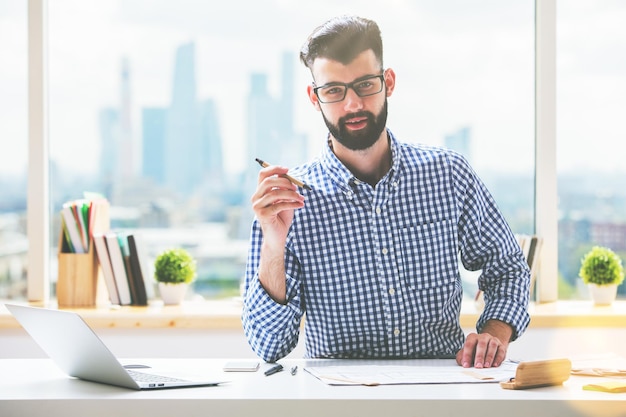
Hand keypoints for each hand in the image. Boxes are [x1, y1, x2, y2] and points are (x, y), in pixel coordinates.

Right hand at [251, 165, 304, 302]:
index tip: (287, 169)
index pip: (263, 174)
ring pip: (275, 193)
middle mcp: (255, 198)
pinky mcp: (263, 215)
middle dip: (285, 182)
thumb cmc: (281, 218)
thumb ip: (284, 188)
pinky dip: (292, 203)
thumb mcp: (284, 200)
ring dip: (291, 194)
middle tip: (297, 187)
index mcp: (259, 192)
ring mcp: (257, 206)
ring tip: (301, 198)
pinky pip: (279, 205)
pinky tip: (301, 204)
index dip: (274, 169)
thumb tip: (287, 174)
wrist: (277, 238)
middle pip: (268, 181)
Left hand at [456, 320, 511, 367]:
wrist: (489, 344)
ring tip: (486, 366)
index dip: (467, 355)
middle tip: (478, 366)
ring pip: (492, 346)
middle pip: (481, 345)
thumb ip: (462, 357)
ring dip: (489, 357)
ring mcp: (493, 340)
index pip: (469, 344)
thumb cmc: (476, 350)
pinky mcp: (501, 346)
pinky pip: (501, 351)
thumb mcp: (467, 352)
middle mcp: (483, 337)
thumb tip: (462, 363)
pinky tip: (495, 365)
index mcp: (473, 337)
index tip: (466, 365)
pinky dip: (498, 359)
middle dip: (479, 356)